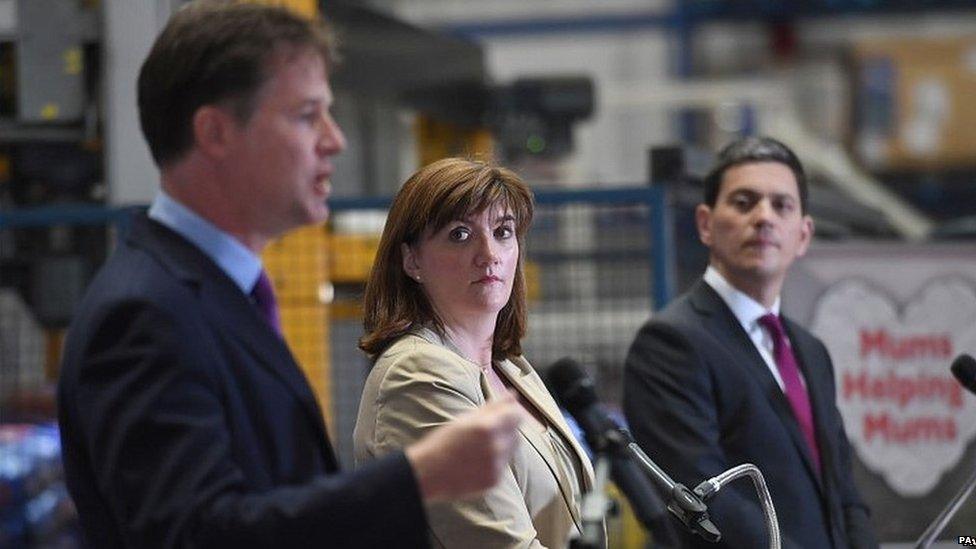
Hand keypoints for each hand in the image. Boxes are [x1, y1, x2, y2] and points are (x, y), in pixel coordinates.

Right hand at [405, 392, 521, 502]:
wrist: (428, 473)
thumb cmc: (443, 442)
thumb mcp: (465, 419)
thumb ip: (493, 407)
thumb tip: (512, 395)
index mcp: (487, 427)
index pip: (516, 415)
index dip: (512, 414)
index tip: (505, 414)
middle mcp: (495, 447)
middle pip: (516, 434)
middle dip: (507, 432)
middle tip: (488, 433)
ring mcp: (496, 466)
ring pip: (511, 451)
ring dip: (502, 447)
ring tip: (479, 449)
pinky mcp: (494, 481)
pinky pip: (503, 467)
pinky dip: (495, 463)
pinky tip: (476, 462)